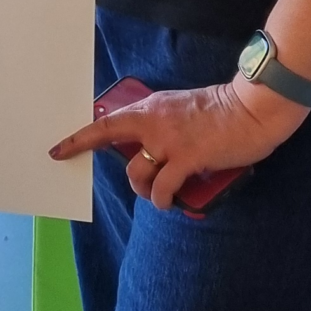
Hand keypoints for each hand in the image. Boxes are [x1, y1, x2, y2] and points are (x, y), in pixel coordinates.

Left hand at [49, 77, 304, 209]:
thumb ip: (163, 124)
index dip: (79, 138)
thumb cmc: (223, 110)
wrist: (252, 110)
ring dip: (145, 191)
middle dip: (107, 164)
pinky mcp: (187, 158)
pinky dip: (164, 200)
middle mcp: (153, 122)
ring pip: (137, 174)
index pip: (106, 122)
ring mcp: (168, 140)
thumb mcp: (182, 109)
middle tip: (125, 181)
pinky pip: (164, 187)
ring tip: (160, 195)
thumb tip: (153, 150)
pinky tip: (170, 203)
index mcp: (151, 108)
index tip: (58, 149)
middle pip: (111, 143)